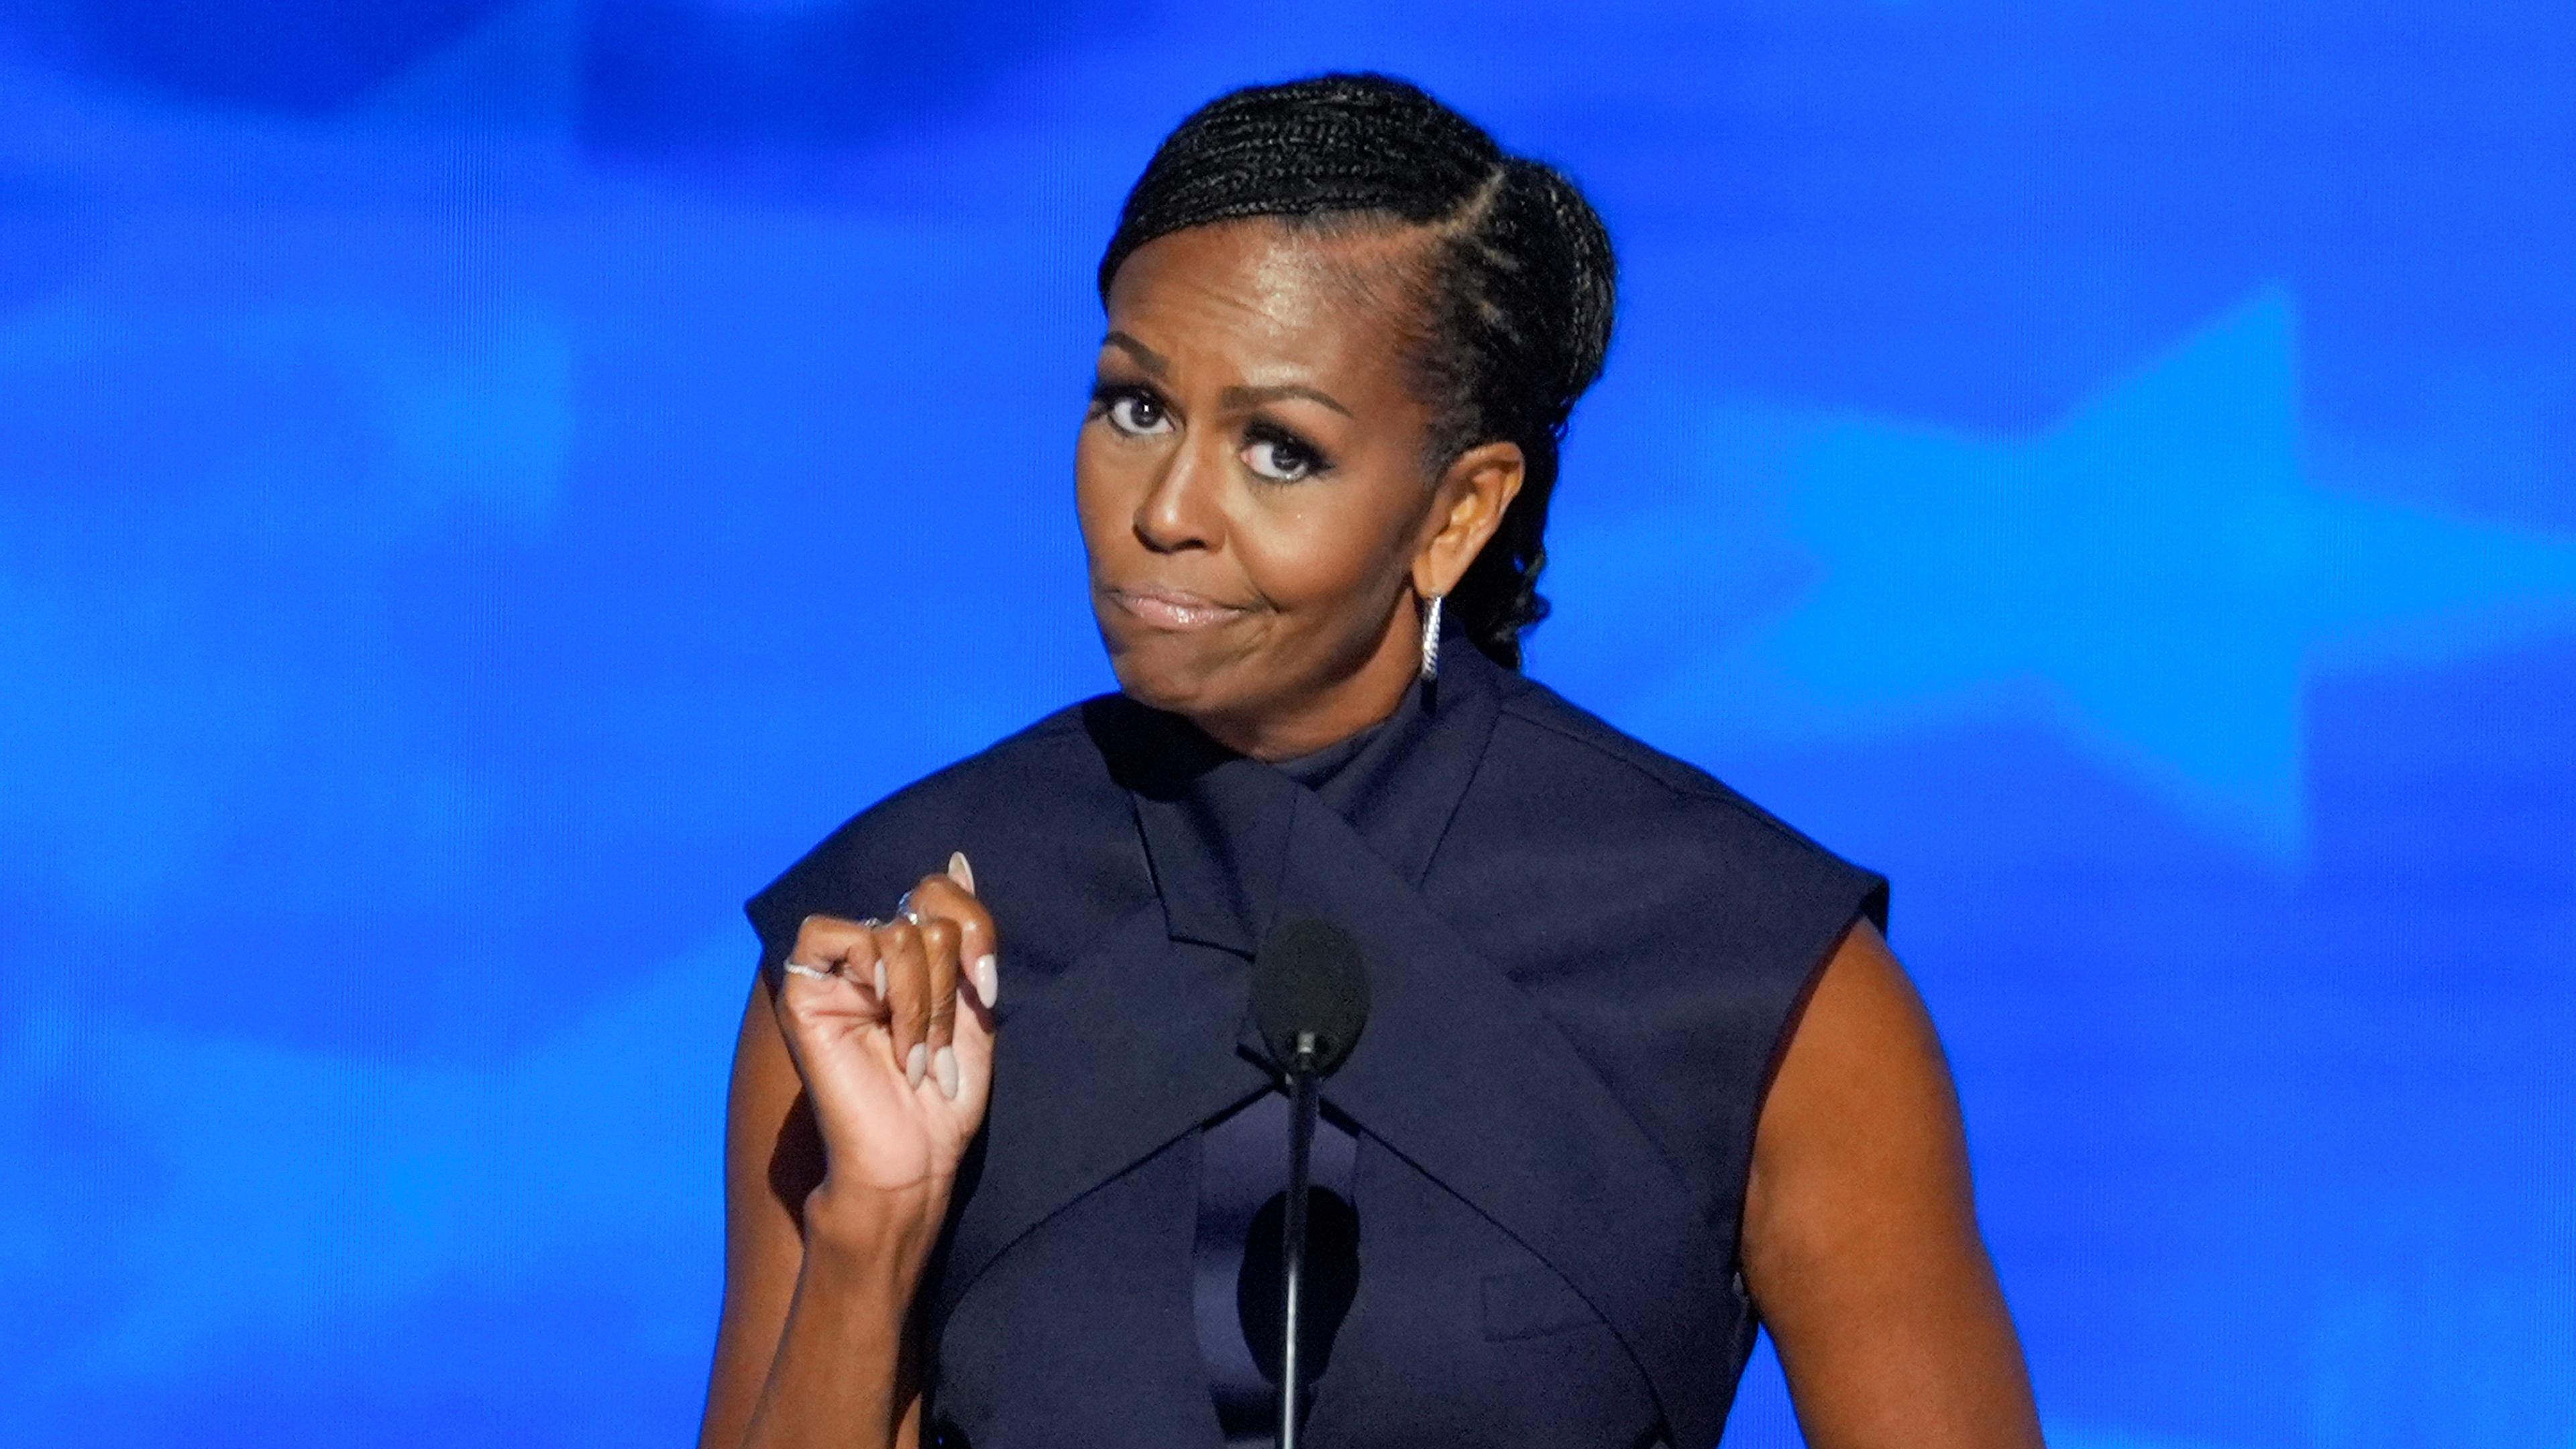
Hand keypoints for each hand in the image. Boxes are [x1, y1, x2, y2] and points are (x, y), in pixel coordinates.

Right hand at [772, 851, 998, 1247]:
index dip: (977, 933)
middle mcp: (869, 955)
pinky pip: (837, 934)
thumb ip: (965, 933)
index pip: (941, 891)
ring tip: (915, 1056)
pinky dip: (880, 980)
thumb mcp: (972, 1005)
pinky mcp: (801, 989)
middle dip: (950, 985)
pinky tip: (881, 1020)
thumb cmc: (945, 1093)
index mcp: (909, 955)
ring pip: (900, 931)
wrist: (913, 1156)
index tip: (989, 993)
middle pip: (928, 910)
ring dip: (923, 1003)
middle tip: (939, 1048)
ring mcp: (833, 971)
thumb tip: (958, 858)